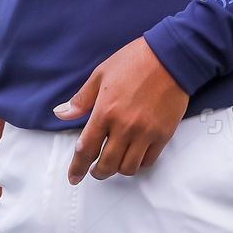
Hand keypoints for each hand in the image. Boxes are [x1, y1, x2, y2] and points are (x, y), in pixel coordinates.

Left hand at [54, 36, 189, 184]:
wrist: (171, 55)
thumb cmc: (136, 60)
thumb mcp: (101, 74)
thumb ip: (81, 99)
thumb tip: (61, 113)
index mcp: (105, 111)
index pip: (86, 150)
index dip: (77, 168)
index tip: (74, 176)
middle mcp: (125, 126)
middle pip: (107, 166)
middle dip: (98, 172)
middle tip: (96, 169)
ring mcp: (146, 132)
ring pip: (128, 168)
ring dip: (119, 169)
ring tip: (116, 161)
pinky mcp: (163, 133)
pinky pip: (148, 160)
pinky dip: (139, 162)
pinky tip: (135, 154)